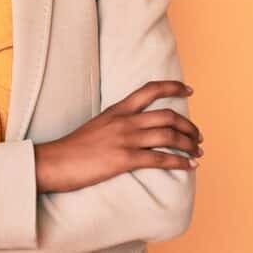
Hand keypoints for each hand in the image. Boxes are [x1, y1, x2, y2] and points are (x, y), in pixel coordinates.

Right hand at [34, 80, 201, 192]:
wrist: (54, 161)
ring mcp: (124, 139)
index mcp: (117, 110)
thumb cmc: (74, 147)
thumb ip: (118, 122)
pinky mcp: (124, 159)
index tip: (189, 90)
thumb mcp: (98, 125)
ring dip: (189, 144)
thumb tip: (136, 127)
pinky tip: (190, 165)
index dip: (173, 87)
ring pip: (168, 136)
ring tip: (198, 151)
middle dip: (189, 125)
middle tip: (198, 135)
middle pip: (167, 115)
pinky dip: (180, 161)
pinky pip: (160, 158)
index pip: (150, 90)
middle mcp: (124, 121)